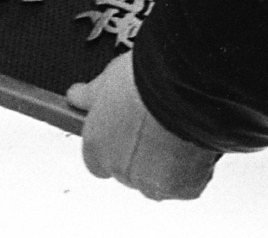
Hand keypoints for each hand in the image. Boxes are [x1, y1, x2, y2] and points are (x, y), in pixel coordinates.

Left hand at [66, 53, 219, 201]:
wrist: (181, 85)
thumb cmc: (144, 80)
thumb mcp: (107, 79)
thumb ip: (89, 96)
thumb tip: (76, 96)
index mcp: (96, 148)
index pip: (98, 162)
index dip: (114, 146)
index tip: (127, 133)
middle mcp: (120, 170)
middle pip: (129, 173)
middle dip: (142, 156)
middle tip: (156, 129)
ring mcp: (153, 182)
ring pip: (159, 182)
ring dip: (166, 166)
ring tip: (176, 134)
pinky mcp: (184, 188)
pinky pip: (187, 184)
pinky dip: (191, 169)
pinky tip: (192, 144)